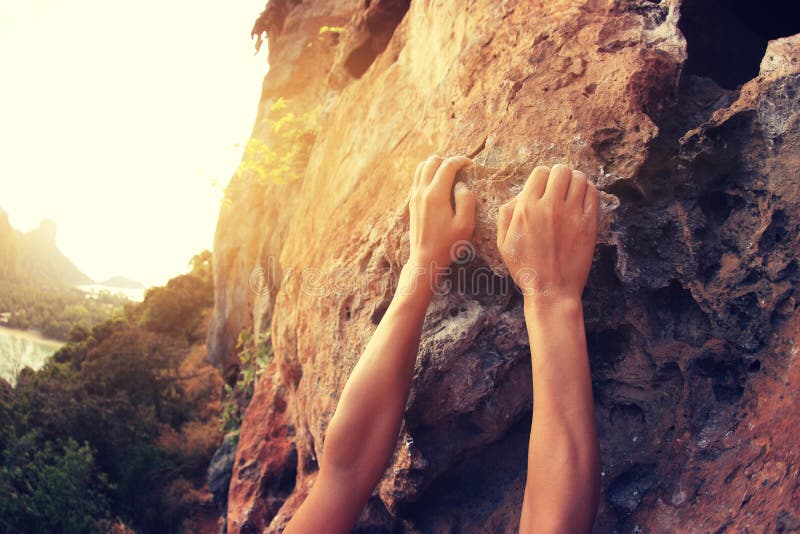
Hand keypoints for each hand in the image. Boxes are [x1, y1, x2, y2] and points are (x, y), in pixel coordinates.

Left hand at [408, 155, 475, 268]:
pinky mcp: (412, 202)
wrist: (425, 259)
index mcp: (435, 195)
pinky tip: (439, 184)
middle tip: (461, 169)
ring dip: (436, 165)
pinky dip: (428, 174)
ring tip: (449, 174)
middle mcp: (421, 192)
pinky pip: (418, 178)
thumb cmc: (448, 244)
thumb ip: (466, 200)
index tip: (471, 164)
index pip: (447, 166)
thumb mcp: (465, 225)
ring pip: (422, 167)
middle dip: (448, 160)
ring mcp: (414, 196)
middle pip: (432, 161)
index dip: (461, 160)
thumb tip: (460, 184)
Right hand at [497, 164, 597, 305]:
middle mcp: (549, 206)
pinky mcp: (588, 223)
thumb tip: (520, 195)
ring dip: (575, 181)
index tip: (544, 187)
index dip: (542, 177)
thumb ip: (506, 213)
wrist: (551, 290)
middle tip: (559, 187)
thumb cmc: (526, 267)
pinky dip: (589, 190)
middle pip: (560, 170)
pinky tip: (582, 199)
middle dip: (559, 175)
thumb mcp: (503, 241)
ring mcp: (571, 214)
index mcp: (526, 208)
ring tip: (572, 191)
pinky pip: (593, 193)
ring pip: (579, 178)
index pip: (540, 172)